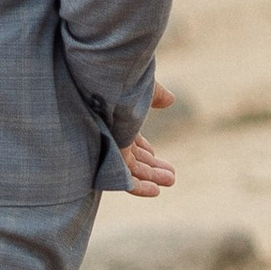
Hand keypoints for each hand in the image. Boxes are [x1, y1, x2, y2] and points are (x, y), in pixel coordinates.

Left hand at [120, 81, 175, 198]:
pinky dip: (140, 187)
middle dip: (151, 165)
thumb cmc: (118, 78)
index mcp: (114, 116)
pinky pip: (124, 179)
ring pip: (131, 168)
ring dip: (151, 176)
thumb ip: (155, 95)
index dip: (143, 147)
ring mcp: (110, 145)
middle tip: (170, 174)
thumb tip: (170, 100)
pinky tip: (156, 191)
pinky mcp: (110, 156)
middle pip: (132, 155)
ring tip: (171, 180)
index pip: (129, 137)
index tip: (153, 154)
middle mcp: (110, 132)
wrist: (99, 80)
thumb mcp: (141, 87)